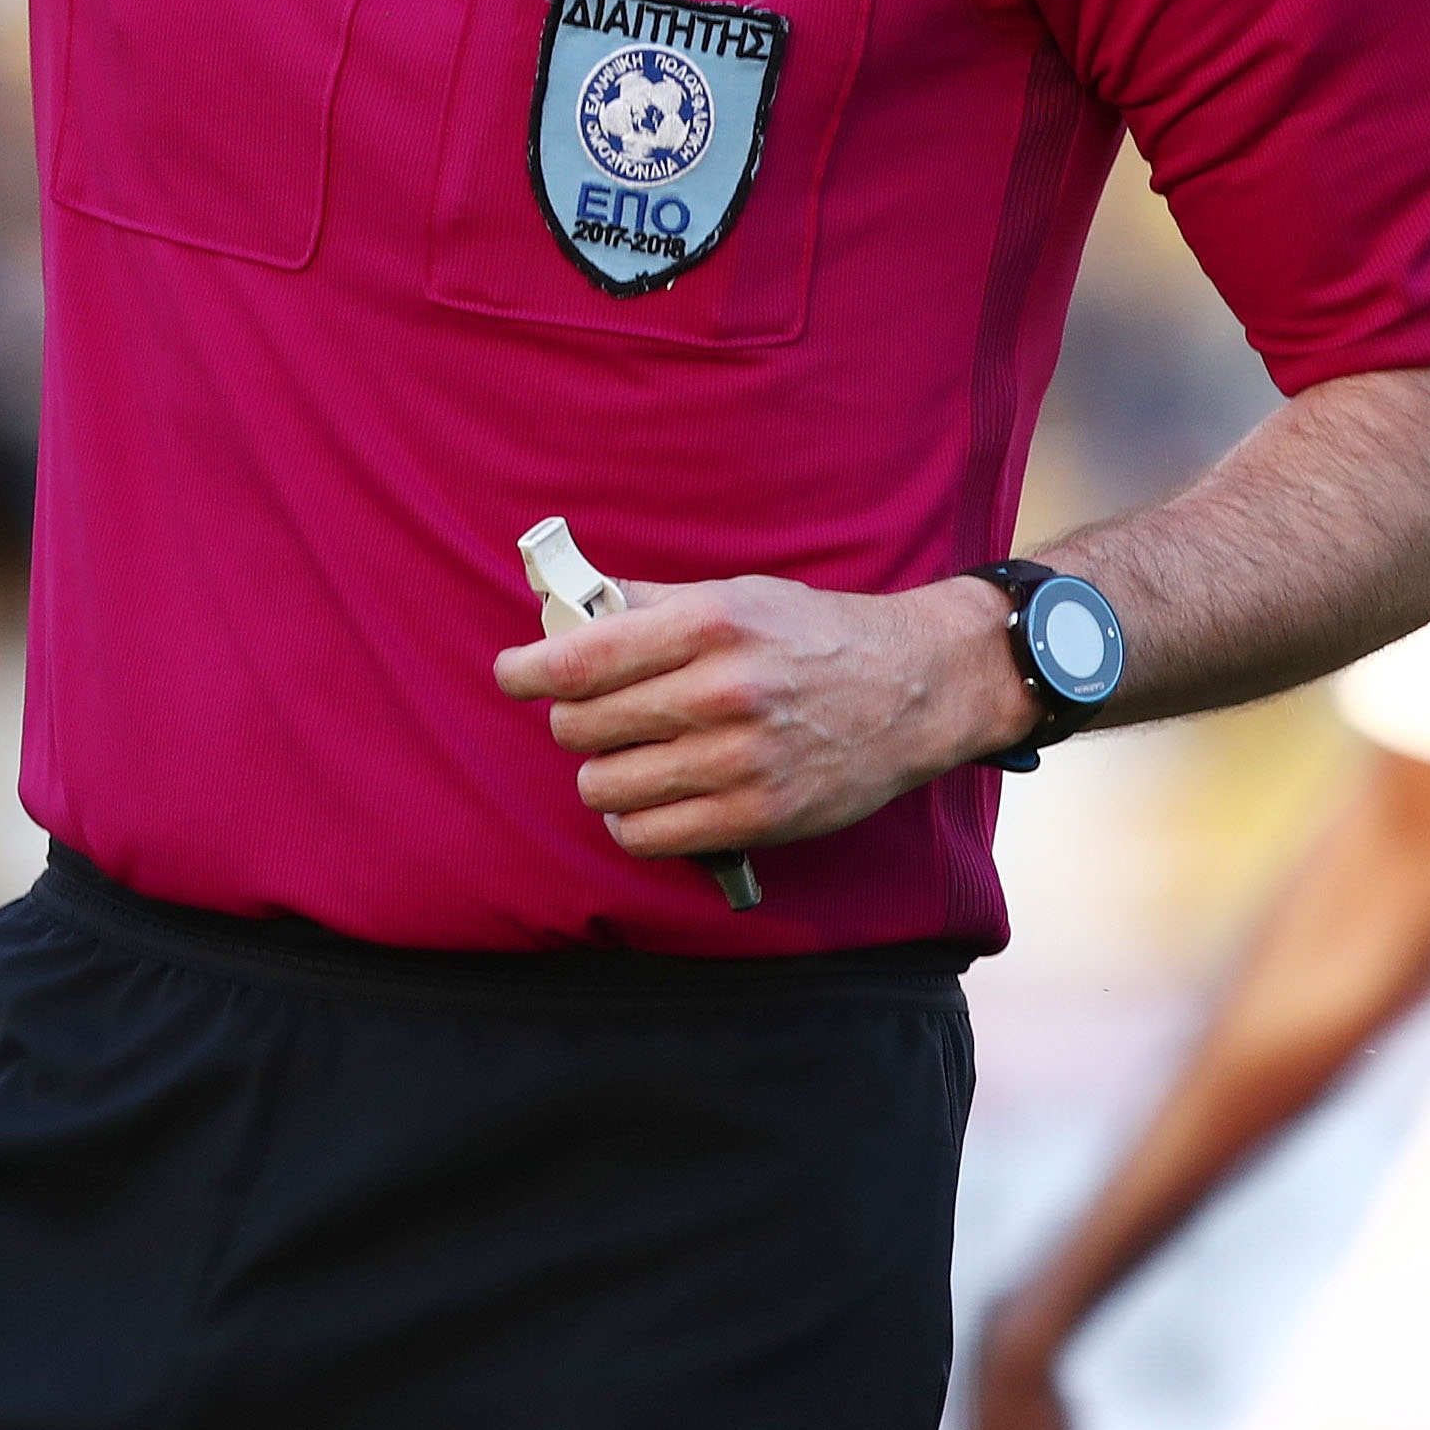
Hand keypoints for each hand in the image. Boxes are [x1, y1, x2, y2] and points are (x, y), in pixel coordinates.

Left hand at [494, 574, 1026, 858]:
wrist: (916, 688)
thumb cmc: (817, 637)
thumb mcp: (738, 595)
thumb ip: (651, 603)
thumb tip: (567, 609)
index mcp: (710, 624)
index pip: (581, 658)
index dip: (528, 671)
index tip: (514, 675)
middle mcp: (723, 691)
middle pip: (583, 726)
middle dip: (572, 721)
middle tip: (593, 715)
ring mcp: (740, 761)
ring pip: (606, 786)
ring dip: (601, 774)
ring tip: (626, 757)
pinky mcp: (757, 817)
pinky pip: (648, 835)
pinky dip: (633, 820)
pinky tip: (648, 799)